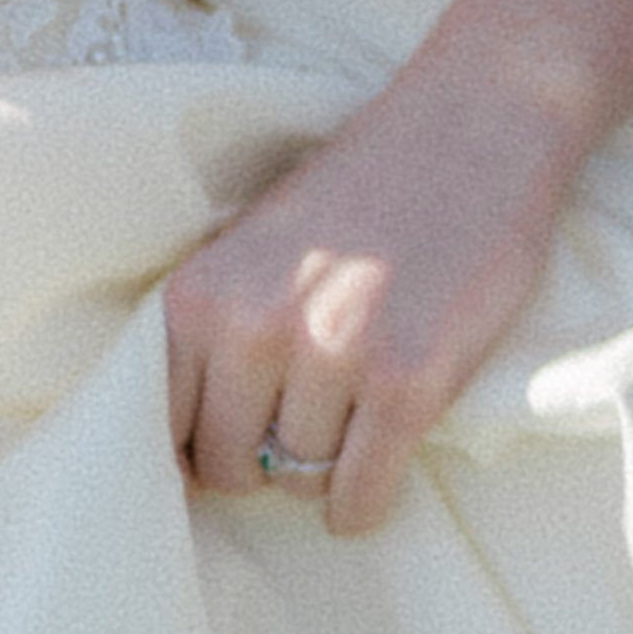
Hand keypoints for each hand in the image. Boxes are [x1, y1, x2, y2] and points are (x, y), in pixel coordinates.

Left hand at [161, 45, 588, 536]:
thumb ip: (217, 326)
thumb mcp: (251, 248)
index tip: (228, 451)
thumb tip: (183, 439)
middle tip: (298, 444)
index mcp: (199, 296)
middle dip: (260, 470)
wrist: (470, 127)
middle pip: (228, 467)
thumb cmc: (361, 193)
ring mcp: (332, 355)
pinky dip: (363, 506)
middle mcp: (252, 329)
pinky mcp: (408, 379)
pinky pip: (361, 491)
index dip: (197, 450)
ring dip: (324, 476)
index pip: (162, 427)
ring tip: (350, 436)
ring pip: (298, 480)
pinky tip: (371, 490)